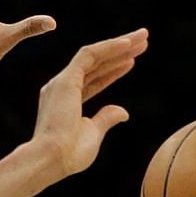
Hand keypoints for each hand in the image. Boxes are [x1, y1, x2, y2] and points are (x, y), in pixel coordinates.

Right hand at [30, 30, 147, 175]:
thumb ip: (106, 119)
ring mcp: (62, 82)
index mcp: (66, 102)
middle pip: (96, 64)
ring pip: (94, 55)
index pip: (94, 80)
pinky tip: (128, 44)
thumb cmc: (70, 154)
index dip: (113, 70)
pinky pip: (89, 55)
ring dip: (119, 44)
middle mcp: (61, 88)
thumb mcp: (93, 134)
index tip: (132, 62)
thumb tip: (123, 112)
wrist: (52, 159)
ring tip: (142, 36)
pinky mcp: (66, 79)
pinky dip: (109, 48)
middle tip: (143, 41)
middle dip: (120, 52)